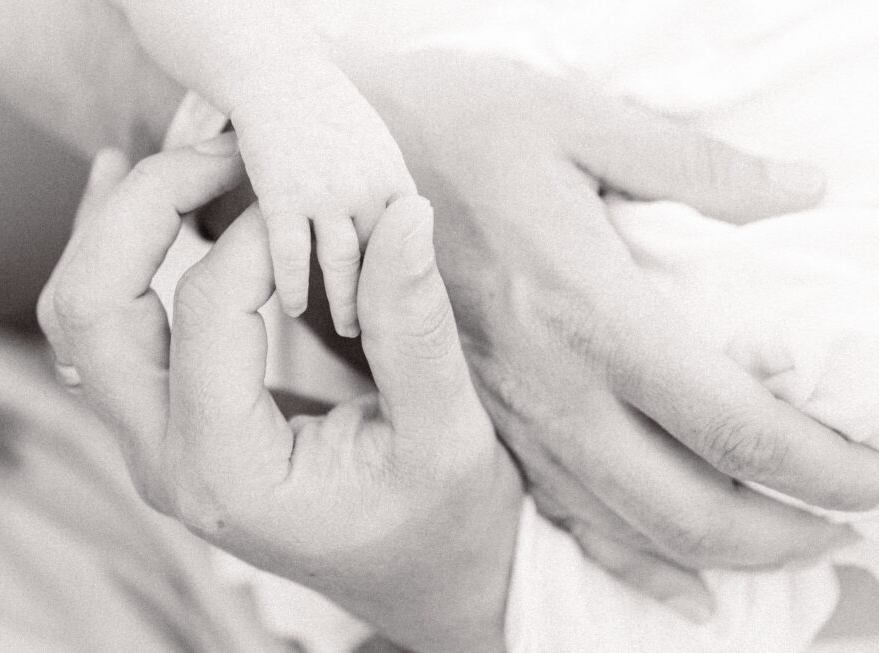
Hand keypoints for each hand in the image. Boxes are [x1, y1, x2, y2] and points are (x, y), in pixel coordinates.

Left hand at [37, 146, 521, 652]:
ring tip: (155, 160)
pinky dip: (114, 261)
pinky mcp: (166, 425)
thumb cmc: (440, 519)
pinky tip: (138, 206)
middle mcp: (165, 462)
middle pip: (91, 310)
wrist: (422, 578)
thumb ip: (412, 325)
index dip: (260, 233)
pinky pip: (105, 335)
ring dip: (109, 231)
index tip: (320, 201)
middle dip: (141, 210)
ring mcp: (153, 446)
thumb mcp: (444, 430)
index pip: (207, 311)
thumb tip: (402, 212)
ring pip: (78, 319)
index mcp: (228, 470)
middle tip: (217, 151)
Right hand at [231, 60, 416, 335]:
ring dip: (345, 302)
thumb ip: (387, 188)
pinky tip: (295, 309)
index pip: (410, 241)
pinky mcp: (283, 194)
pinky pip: (291, 254)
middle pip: (381, 259)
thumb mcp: (372, 144)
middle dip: (386, 301)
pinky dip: (295, 286)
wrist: (277, 75)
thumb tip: (409, 224)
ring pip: (341, 263)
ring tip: (349, 329)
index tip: (412, 307)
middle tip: (388, 335)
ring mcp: (325, 191)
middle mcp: (366, 185)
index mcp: (392, 174)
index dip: (409, 277)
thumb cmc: (325, 112)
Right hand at [333, 53, 876, 619]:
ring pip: (615, 524)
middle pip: (679, 504)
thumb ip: (696, 165)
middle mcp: (544, 379)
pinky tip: (664, 583)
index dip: (818, 465)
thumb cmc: (451, 121)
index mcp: (585, 304)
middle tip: (842, 531)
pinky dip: (618, 559)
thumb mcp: (574, 118)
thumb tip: (800, 190)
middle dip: (777, 536)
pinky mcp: (474, 411)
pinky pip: (550, 508)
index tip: (873, 481)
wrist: (337, 153)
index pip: (729, 419)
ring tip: (779, 560)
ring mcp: (502, 408)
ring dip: (709, 558)